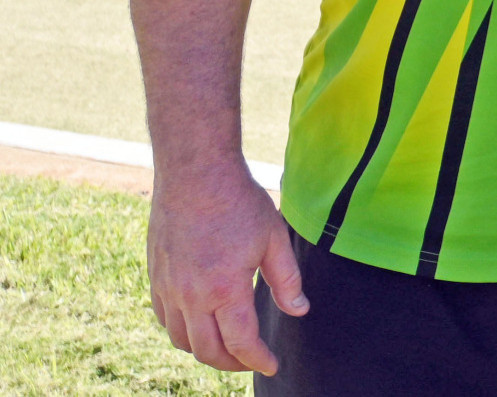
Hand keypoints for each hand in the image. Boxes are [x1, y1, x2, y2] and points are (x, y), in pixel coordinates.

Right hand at [147, 163, 307, 374]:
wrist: (195, 173)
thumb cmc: (239, 202)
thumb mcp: (274, 238)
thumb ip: (287, 280)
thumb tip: (299, 311)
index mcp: (224, 289)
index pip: (241, 343)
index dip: (258, 360)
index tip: (272, 365)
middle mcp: (191, 296)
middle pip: (208, 351)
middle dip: (232, 363)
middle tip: (251, 360)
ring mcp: (168, 288)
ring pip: (181, 340)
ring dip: (205, 350)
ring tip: (228, 346)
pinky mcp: (155, 277)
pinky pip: (165, 320)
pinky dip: (182, 331)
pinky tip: (200, 324)